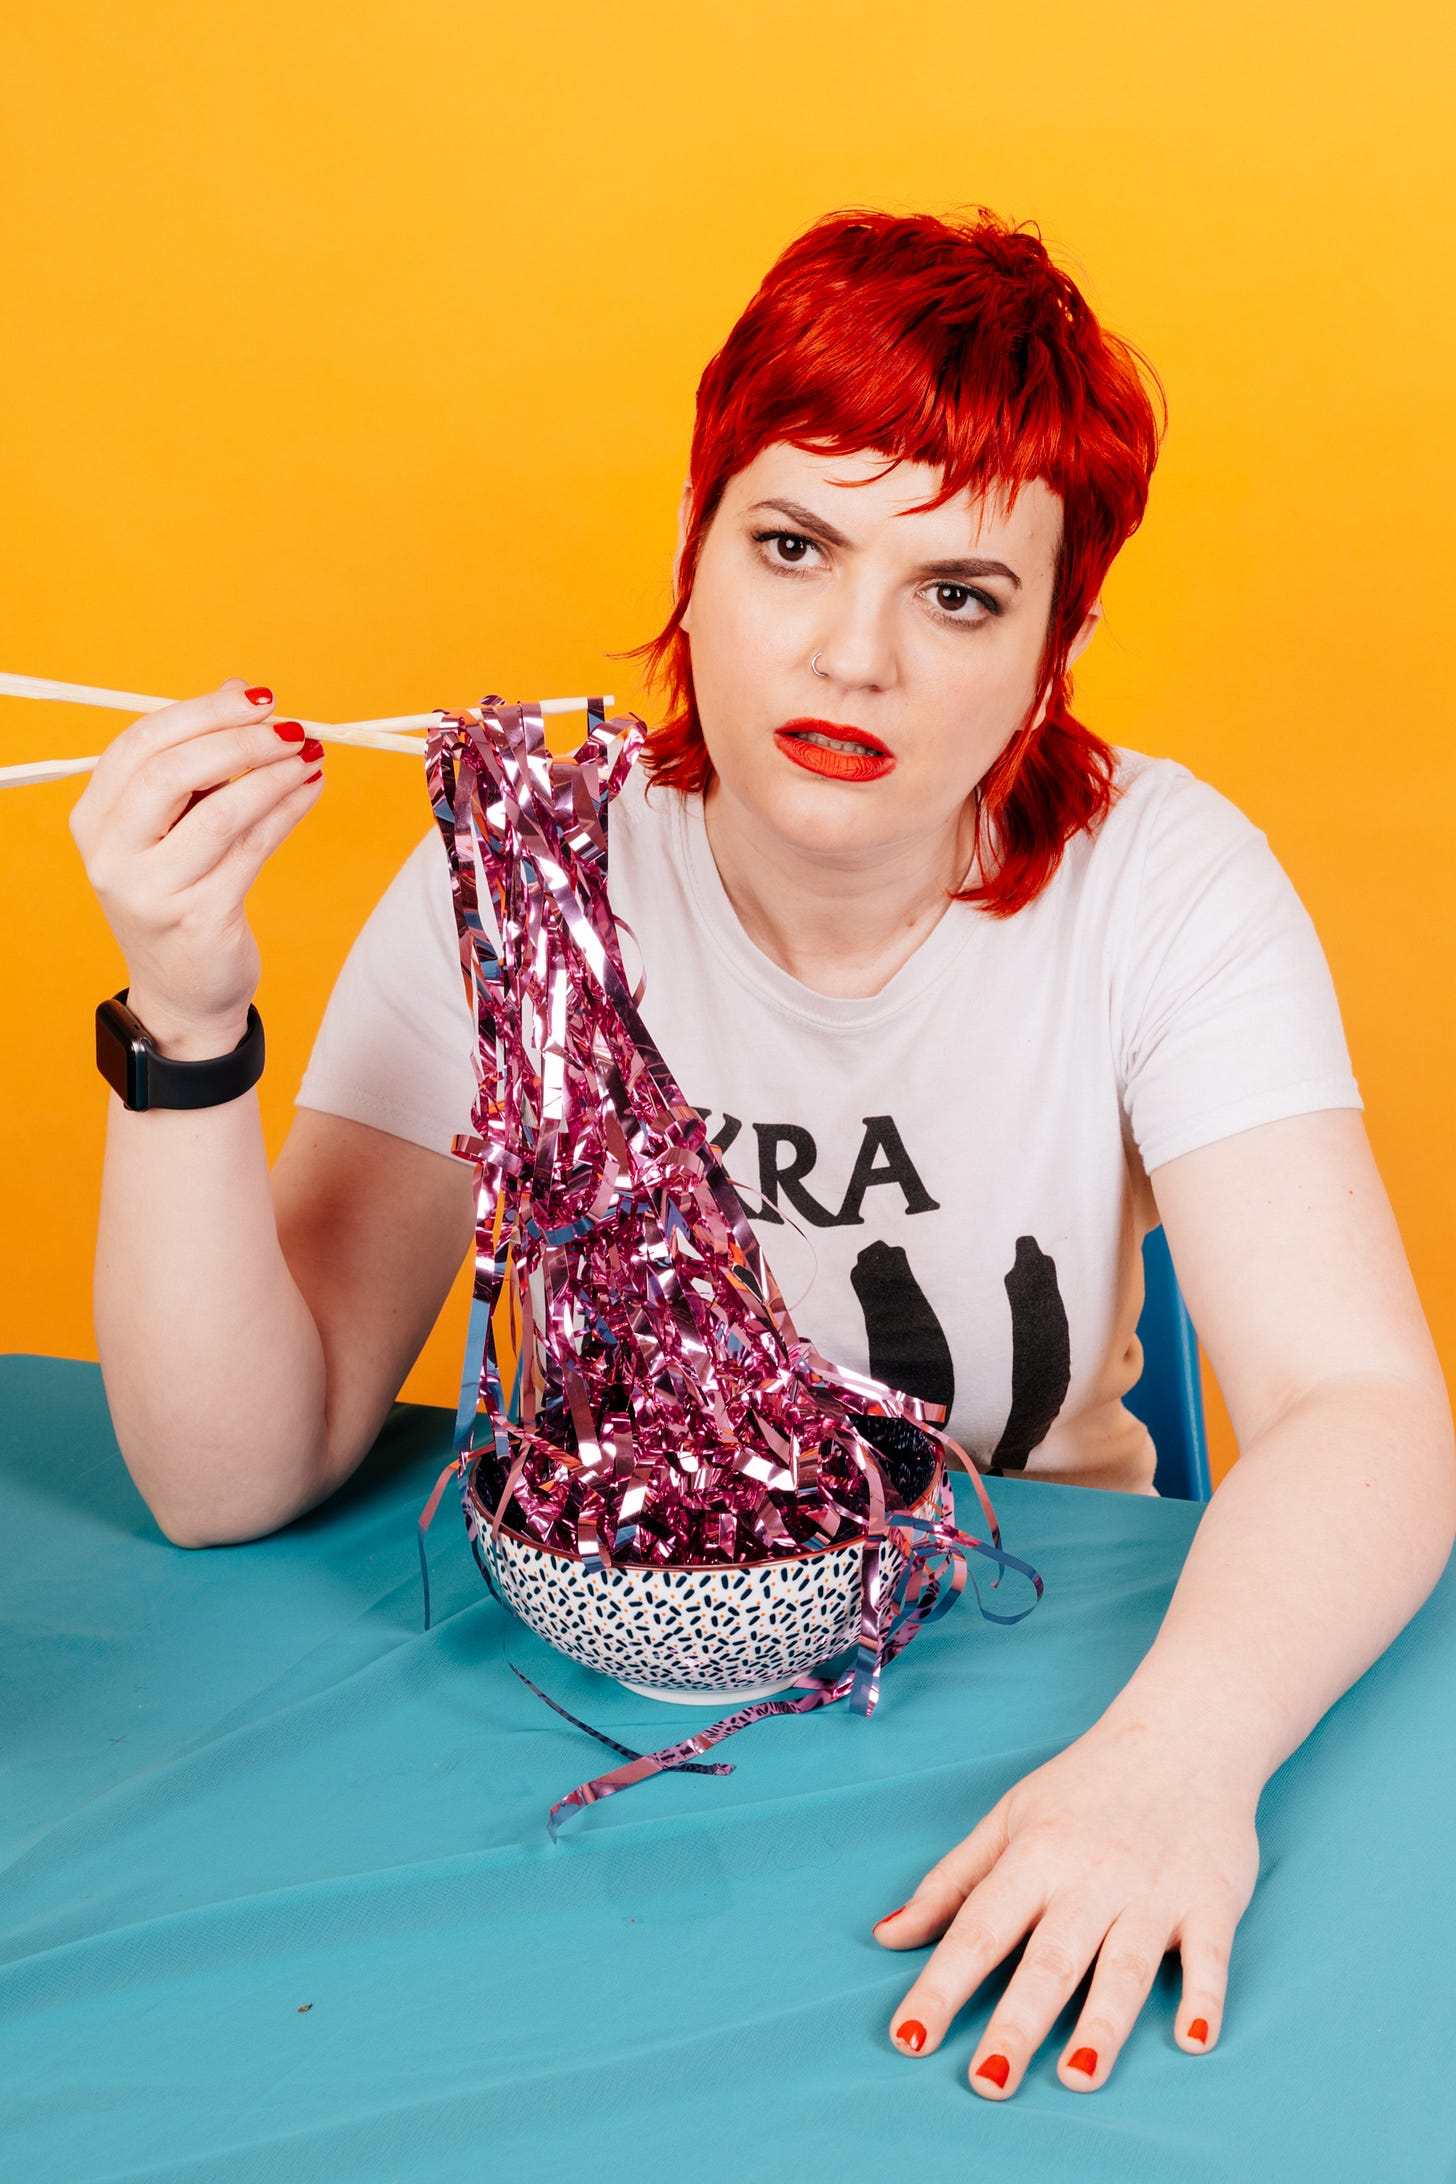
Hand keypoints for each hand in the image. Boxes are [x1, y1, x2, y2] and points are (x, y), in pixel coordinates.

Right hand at [68, 677, 324, 1056]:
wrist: (182, 991)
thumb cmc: (179, 893)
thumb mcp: (172, 825)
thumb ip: (197, 760)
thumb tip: (238, 689)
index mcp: (93, 820)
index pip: (139, 743)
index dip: (202, 712)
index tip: (258, 697)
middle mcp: (112, 855)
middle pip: (172, 772)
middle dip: (240, 739)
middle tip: (291, 726)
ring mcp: (152, 891)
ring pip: (221, 812)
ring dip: (274, 774)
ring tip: (312, 753)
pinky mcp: (199, 918)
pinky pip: (253, 849)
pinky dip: (288, 811)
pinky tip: (310, 788)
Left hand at [873, 1711, 1260, 2095]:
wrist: (1185, 1734)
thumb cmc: (1086, 1786)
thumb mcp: (1010, 1818)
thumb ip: (952, 1882)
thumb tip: (888, 1937)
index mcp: (1035, 1857)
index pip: (979, 1929)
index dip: (942, 1985)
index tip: (909, 2038)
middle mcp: (1092, 1879)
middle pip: (1049, 1960)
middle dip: (1018, 2023)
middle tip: (988, 2083)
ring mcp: (1154, 1892)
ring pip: (1125, 1966)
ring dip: (1103, 2023)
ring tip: (1079, 2077)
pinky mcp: (1212, 1901)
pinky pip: (1209, 1957)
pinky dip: (1204, 1998)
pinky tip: (1192, 2041)